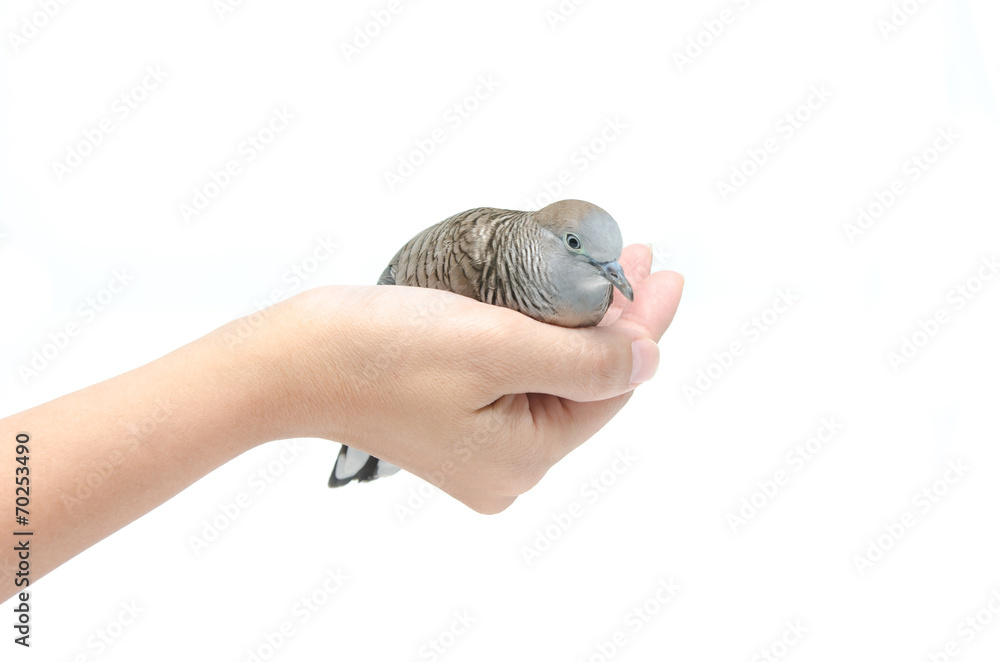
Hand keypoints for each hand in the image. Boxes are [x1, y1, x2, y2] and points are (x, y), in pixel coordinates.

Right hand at [250, 244, 683, 513]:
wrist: (288, 361)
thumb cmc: (381, 351)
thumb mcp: (495, 347)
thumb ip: (584, 360)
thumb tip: (651, 359)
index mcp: (523, 460)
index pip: (609, 387)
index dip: (642, 327)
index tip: (664, 271)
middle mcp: (507, 467)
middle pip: (585, 385)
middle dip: (614, 320)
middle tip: (641, 257)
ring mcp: (479, 450)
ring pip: (553, 379)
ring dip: (580, 323)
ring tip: (609, 271)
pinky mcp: (455, 424)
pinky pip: (519, 380)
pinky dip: (542, 338)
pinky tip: (557, 302)